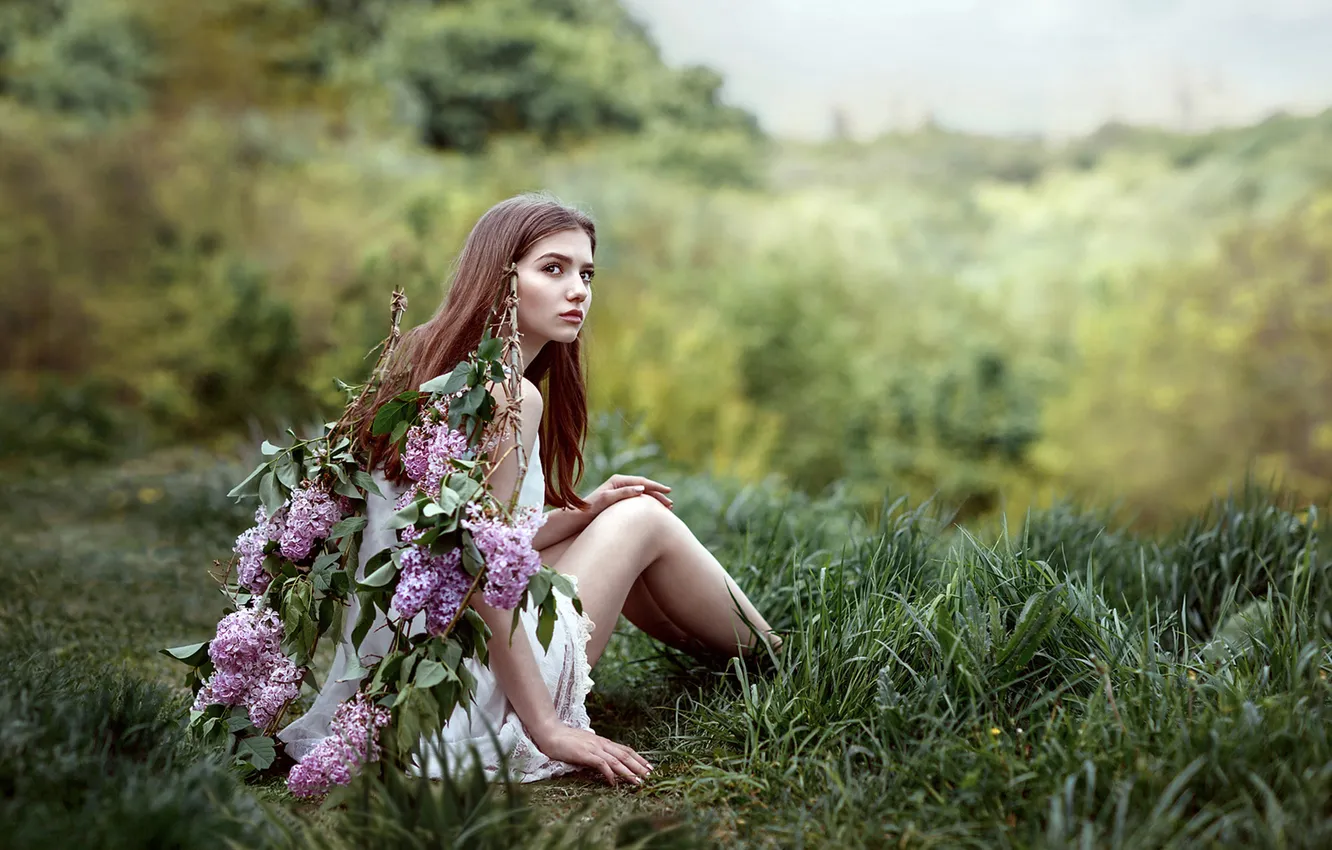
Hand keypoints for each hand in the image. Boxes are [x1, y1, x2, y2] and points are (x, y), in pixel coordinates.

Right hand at [533, 723, 652, 785]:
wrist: (549, 732)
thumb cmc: (565, 739)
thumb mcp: (584, 745)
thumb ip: (594, 751)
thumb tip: (603, 760)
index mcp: (602, 742)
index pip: (625, 749)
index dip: (638, 758)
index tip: (648, 766)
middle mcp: (601, 744)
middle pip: (625, 755)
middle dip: (639, 765)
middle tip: (651, 775)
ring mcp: (594, 748)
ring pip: (617, 760)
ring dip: (629, 772)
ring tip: (638, 781)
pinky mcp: (585, 754)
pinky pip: (601, 764)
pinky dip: (609, 773)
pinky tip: (614, 782)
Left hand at [584, 474, 672, 515]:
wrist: (578, 516)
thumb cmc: (591, 508)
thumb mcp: (607, 499)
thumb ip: (624, 493)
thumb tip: (641, 489)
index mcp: (618, 480)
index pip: (642, 482)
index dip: (656, 487)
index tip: (668, 491)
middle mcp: (620, 484)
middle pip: (644, 487)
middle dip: (658, 495)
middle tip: (670, 504)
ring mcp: (619, 491)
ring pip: (642, 494)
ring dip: (654, 500)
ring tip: (666, 508)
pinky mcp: (619, 500)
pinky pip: (637, 500)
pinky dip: (646, 504)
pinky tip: (652, 510)